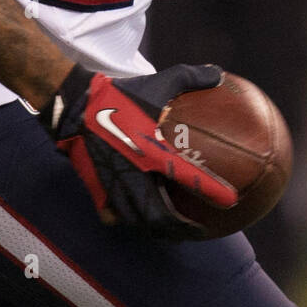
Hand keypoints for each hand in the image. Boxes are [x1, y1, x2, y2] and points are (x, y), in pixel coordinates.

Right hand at [41, 63, 237, 235]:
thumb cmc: (120, 95)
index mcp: (153, 152)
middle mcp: (136, 175)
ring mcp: (115, 186)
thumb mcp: (158, 81)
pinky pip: (113, 215)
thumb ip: (191, 77)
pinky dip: (125, 221)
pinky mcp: (97, 189)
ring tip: (171, 234)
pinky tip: (133, 222)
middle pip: (161, 216)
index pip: (189, 177)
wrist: (76, 106)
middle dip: (182, 228)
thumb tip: (218, 73)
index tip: (230, 201)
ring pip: (138, 220)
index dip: (212, 191)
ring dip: (157, 230)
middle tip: (198, 230)